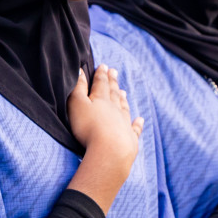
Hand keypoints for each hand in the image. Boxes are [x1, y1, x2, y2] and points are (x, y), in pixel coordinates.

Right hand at [66, 65, 143, 211]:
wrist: (110, 151)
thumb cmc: (89, 128)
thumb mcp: (77, 105)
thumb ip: (78, 88)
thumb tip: (80, 71)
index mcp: (101, 100)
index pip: (101, 84)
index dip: (101, 75)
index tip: (103, 66)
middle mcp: (115, 109)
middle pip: (113, 93)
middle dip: (113, 82)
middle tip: (114, 71)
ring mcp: (124, 123)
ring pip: (124, 108)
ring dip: (122, 99)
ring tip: (123, 91)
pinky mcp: (130, 139)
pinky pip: (135, 129)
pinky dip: (138, 124)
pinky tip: (140, 119)